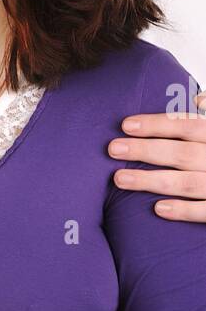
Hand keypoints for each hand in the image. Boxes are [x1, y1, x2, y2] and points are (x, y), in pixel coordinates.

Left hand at [109, 95, 205, 221]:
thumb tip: (199, 99)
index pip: (189, 126)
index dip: (157, 124)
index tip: (126, 125)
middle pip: (182, 152)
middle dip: (146, 150)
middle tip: (112, 148)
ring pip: (188, 183)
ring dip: (152, 181)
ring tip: (120, 178)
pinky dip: (184, 211)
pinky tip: (158, 209)